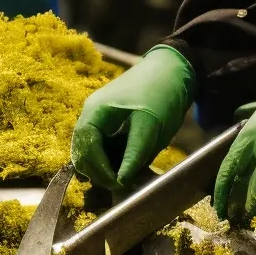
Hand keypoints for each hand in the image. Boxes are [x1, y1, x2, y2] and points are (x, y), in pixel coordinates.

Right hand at [70, 46, 196, 193]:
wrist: (173, 68)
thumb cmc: (161, 93)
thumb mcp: (150, 124)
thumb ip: (134, 153)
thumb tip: (121, 182)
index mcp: (95, 111)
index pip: (84, 147)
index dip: (98, 169)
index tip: (117, 184)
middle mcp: (92, 114)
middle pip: (82, 150)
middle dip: (98, 171)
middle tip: (120, 186)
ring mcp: (99, 117)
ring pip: (91, 149)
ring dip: (102, 166)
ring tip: (122, 179)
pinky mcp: (110, 121)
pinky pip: (102, 145)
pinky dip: (109, 158)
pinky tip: (123, 167)